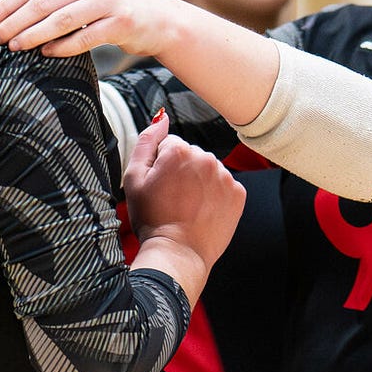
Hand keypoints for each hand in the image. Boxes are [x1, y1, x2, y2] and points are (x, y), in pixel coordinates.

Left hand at [0, 0, 183, 58]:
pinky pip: (86, 36)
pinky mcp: (120, 23)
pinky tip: (45, 53)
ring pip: (62, 19)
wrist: (153, 17)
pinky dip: (63, 45)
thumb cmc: (106, 2)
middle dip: (14, 21)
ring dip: (34, 34)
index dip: (7, 4)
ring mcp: (107, 1)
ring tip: (14, 46)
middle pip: (43, 2)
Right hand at [123, 112, 245, 291]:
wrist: (177, 252)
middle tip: (172, 198)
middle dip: (182, 172)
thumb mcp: (134, 178)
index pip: (170, 145)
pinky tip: (202, 210)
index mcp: (179, 151)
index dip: (161, 166)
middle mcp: (206, 158)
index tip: (159, 186)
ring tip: (187, 206)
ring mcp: (224, 176)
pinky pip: (224, 185)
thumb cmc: (152, 219)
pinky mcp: (238, 193)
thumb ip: (145, 142)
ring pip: (208, 170)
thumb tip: (161, 118)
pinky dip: (215, 195)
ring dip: (199, 182)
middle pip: (191, 155)